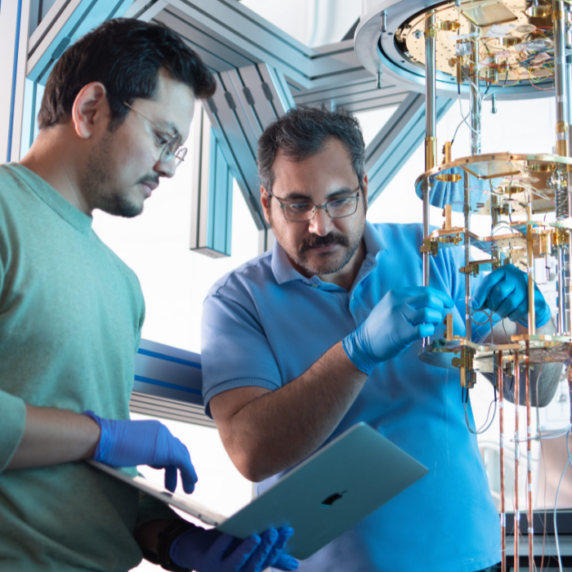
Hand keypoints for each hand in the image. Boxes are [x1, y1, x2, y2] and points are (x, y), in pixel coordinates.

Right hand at [83, 412, 196, 492]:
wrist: (103, 438)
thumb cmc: (107, 444)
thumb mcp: (130, 449)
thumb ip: (143, 453)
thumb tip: (152, 463)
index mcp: (153, 430)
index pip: (168, 445)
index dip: (172, 461)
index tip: (171, 474)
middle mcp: (161, 431)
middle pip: (178, 450)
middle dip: (181, 468)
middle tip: (181, 483)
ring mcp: (165, 438)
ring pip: (183, 456)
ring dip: (187, 473)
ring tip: (188, 488)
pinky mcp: (165, 449)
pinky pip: (183, 462)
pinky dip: (189, 472)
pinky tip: (191, 483)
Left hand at [170, 526, 297, 571]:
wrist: (197, 550)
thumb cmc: (227, 549)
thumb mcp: (249, 551)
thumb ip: (269, 557)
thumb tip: (295, 565)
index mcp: (249, 570)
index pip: (267, 560)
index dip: (278, 547)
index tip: (288, 530)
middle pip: (254, 564)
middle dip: (265, 548)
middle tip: (274, 531)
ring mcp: (220, 570)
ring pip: (236, 563)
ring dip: (246, 550)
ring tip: (256, 536)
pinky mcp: (206, 563)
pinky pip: (216, 553)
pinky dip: (222, 543)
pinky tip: (229, 533)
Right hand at [343, 286, 453, 373]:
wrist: (365, 343)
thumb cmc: (380, 326)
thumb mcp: (390, 306)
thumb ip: (407, 301)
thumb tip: (432, 301)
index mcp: (397, 294)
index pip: (425, 290)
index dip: (441, 296)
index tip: (448, 303)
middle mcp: (398, 303)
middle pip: (429, 298)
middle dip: (440, 306)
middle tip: (441, 314)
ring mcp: (400, 317)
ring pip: (429, 312)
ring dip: (436, 319)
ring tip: (432, 324)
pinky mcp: (403, 333)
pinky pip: (425, 328)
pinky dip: (430, 330)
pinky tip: (426, 332)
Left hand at [471, 264, 549, 327]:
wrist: (532, 302)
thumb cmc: (509, 296)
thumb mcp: (494, 293)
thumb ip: (483, 297)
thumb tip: (473, 304)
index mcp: (505, 270)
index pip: (489, 280)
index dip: (480, 294)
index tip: (474, 305)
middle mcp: (518, 275)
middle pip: (499, 292)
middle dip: (493, 304)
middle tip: (494, 308)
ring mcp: (529, 286)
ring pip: (509, 303)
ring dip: (502, 312)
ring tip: (502, 311)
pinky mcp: (536, 298)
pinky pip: (519, 311)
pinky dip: (512, 316)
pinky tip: (512, 314)